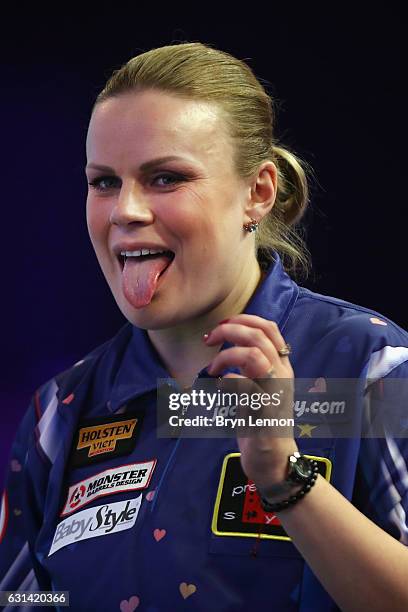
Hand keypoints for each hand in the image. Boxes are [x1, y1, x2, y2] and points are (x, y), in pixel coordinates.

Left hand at [204, 314, 298, 488]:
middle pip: (258, 335)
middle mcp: (281, 374)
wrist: (274, 460)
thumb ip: (250, 365)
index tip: (221, 325)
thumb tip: (229, 344)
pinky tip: (219, 388)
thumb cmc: (261, 422)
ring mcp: (275, 392)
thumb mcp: (259, 386)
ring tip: (213, 368)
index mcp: (281, 366)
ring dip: (226, 356)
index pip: (269, 328)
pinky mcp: (264, 411)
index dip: (244, 319)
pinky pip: (245, 387)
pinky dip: (227, 382)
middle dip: (229, 330)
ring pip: (253, 355)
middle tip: (209, 340)